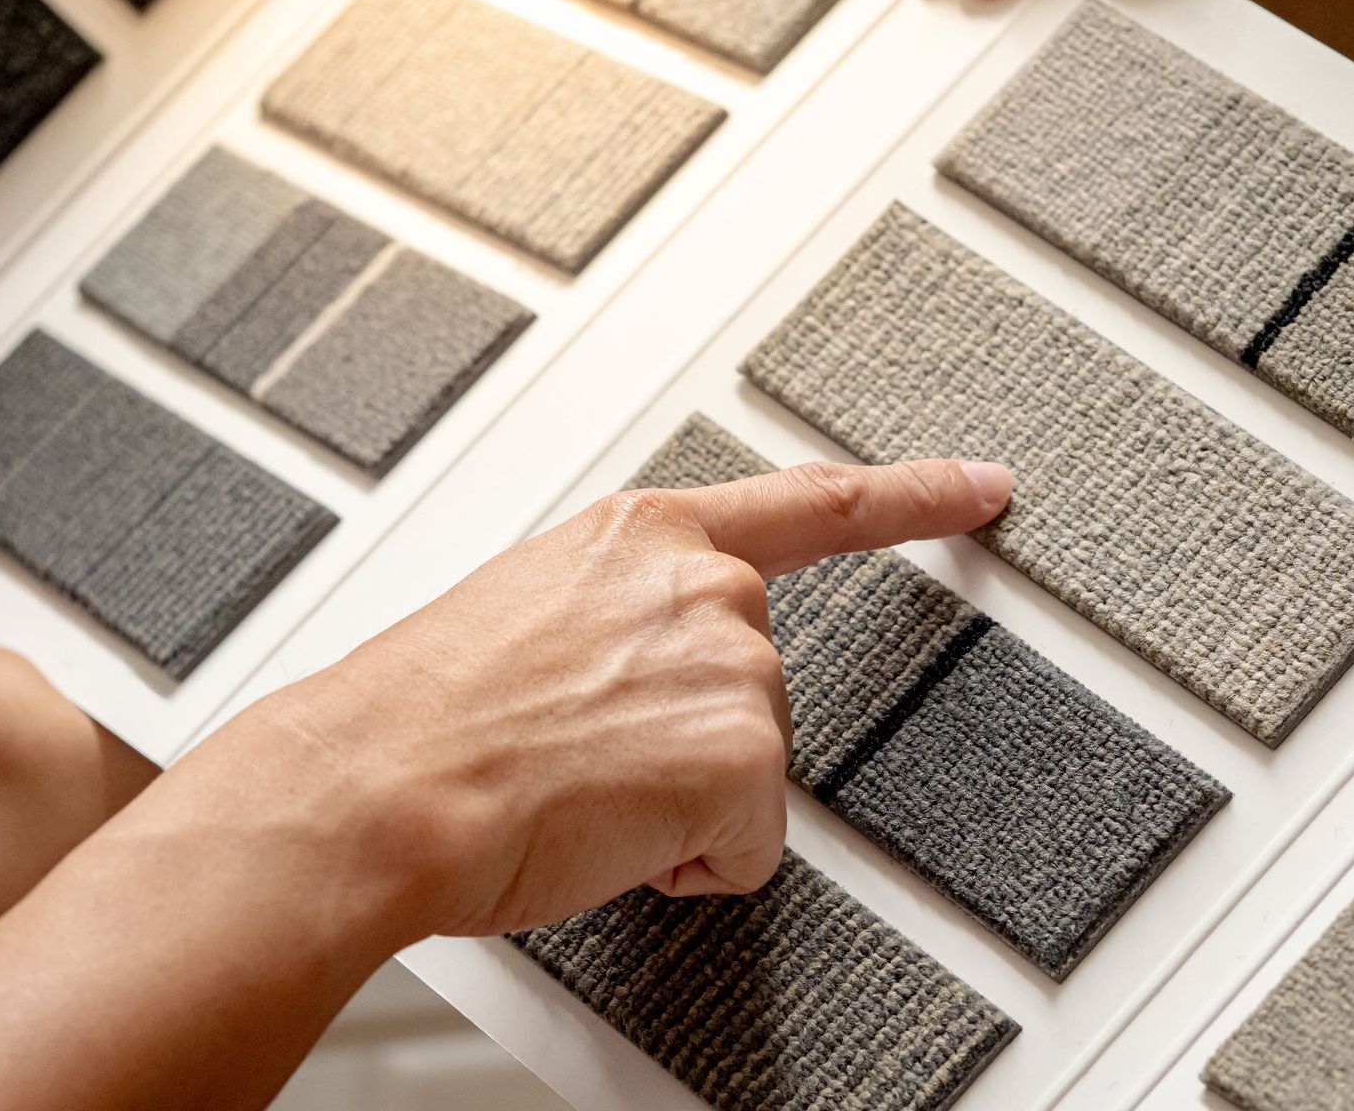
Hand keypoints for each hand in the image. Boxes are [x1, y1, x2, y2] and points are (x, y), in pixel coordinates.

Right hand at [215, 456, 1013, 943]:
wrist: (372, 786)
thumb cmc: (416, 717)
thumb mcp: (523, 614)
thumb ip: (618, 616)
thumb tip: (637, 682)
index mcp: (642, 535)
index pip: (815, 504)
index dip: (915, 496)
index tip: (981, 487)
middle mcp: (702, 583)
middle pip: (761, 686)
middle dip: (688, 740)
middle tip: (578, 755)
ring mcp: (732, 663)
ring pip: (747, 772)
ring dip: (678, 802)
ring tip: (572, 790)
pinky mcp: (744, 756)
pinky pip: (747, 848)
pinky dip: (686, 864)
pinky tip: (604, 834)